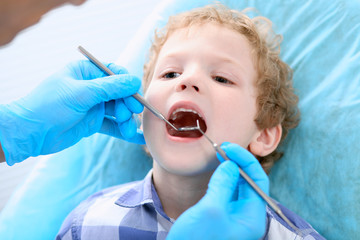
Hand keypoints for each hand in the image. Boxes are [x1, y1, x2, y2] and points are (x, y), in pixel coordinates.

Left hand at [0, 60, 143, 164]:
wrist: (30, 133)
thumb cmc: (48, 106)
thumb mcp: (81, 93)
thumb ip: (110, 88)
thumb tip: (134, 81)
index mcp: (86, 72)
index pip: (114, 73)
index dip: (127, 84)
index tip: (135, 96)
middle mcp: (92, 87)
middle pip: (119, 93)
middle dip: (127, 104)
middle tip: (130, 114)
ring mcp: (93, 106)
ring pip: (118, 110)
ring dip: (126, 120)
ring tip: (129, 130)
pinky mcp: (93, 122)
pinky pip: (113, 125)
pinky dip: (123, 131)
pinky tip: (136, 137)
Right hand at [167, 142, 268, 239]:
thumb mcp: (211, 209)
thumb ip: (223, 184)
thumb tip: (231, 164)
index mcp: (251, 217)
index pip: (258, 181)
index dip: (246, 161)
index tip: (230, 148)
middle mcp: (246, 216)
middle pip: (249, 182)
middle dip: (238, 163)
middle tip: (223, 148)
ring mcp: (234, 216)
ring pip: (238, 186)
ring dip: (230, 169)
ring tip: (220, 155)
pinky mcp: (221, 216)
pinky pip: (227, 192)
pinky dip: (222, 179)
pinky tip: (215, 170)